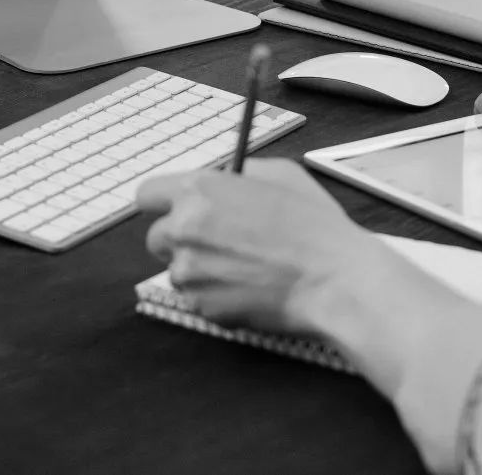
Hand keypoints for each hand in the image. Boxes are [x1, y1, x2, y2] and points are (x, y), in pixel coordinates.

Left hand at [135, 159, 407, 334]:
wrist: (335, 281)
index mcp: (199, 191)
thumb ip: (240, 173)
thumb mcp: (282, 174)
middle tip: (220, 242)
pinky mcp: (202, 308)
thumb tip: (224, 178)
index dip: (163, 203)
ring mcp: (189, 274)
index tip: (178, 210)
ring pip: (178, 271)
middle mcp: (184, 230)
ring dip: (200, 270)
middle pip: (157, 238)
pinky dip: (217, 295)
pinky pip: (198, 299)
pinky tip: (251, 288)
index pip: (147, 195)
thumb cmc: (314, 226)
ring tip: (245, 267)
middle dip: (182, 240)